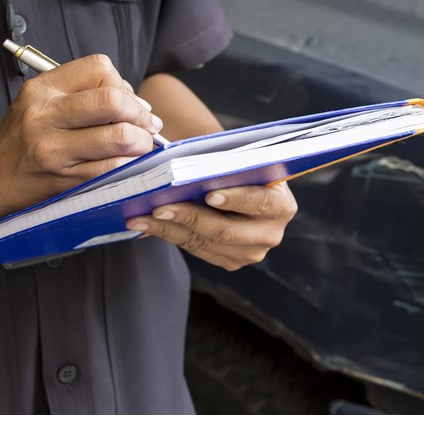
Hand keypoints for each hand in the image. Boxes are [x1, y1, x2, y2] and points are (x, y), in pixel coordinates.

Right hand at [0, 54, 159, 219]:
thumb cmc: (22, 138)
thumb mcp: (42, 102)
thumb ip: (85, 95)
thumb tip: (140, 106)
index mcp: (43, 88)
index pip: (99, 68)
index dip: (123, 84)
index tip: (127, 102)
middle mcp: (46, 115)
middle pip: (112, 101)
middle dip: (140, 114)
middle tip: (146, 125)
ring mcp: (54, 149)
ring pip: (119, 136)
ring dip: (141, 142)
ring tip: (139, 145)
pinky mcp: (65, 180)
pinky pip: (113, 169)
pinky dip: (131, 165)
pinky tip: (127, 164)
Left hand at [126, 182, 297, 270]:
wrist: (239, 184)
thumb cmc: (236, 166)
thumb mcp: (239, 162)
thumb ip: (224, 165)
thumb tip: (188, 168)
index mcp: (281, 204)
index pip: (259, 202)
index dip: (235, 199)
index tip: (209, 194)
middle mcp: (271, 233)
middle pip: (228, 231)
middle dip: (191, 217)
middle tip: (160, 207)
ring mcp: (251, 251)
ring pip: (207, 243)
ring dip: (171, 229)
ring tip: (142, 217)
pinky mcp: (232, 261)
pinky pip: (197, 249)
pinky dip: (171, 235)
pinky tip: (148, 225)